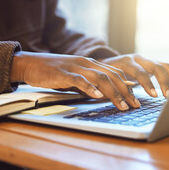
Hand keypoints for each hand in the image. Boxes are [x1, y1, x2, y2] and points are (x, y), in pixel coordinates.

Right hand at [10, 51, 140, 109]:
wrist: (32, 64)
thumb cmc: (55, 72)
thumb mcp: (76, 76)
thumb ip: (91, 81)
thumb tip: (105, 93)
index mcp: (91, 64)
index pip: (115, 73)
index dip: (128, 86)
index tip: (136, 99)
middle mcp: (87, 63)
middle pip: (112, 76)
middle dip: (126, 91)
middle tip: (135, 105)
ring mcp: (76, 67)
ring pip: (100, 78)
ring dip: (113, 92)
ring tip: (122, 105)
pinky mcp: (64, 73)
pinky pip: (79, 80)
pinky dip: (90, 88)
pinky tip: (97, 96)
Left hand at [100, 54, 168, 97]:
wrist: (104, 63)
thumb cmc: (106, 75)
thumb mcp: (108, 81)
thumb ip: (116, 89)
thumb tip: (123, 102)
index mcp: (126, 62)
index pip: (140, 72)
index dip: (148, 84)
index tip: (154, 96)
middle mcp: (138, 58)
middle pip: (156, 67)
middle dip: (163, 82)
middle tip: (167, 96)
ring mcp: (146, 59)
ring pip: (163, 65)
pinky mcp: (151, 63)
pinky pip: (166, 67)